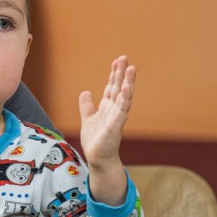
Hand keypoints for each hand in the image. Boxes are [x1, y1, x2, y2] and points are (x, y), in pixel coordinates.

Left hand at [79, 55, 135, 203]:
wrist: (98, 158)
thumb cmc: (95, 140)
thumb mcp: (88, 119)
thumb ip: (87, 106)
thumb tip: (85, 92)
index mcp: (107, 107)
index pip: (112, 87)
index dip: (114, 74)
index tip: (117, 61)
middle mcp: (114, 109)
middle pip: (119, 87)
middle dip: (121, 73)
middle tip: (125, 58)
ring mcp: (117, 117)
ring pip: (124, 96)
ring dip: (128, 82)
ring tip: (131, 68)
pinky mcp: (116, 125)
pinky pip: (122, 109)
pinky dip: (124, 98)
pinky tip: (125, 87)